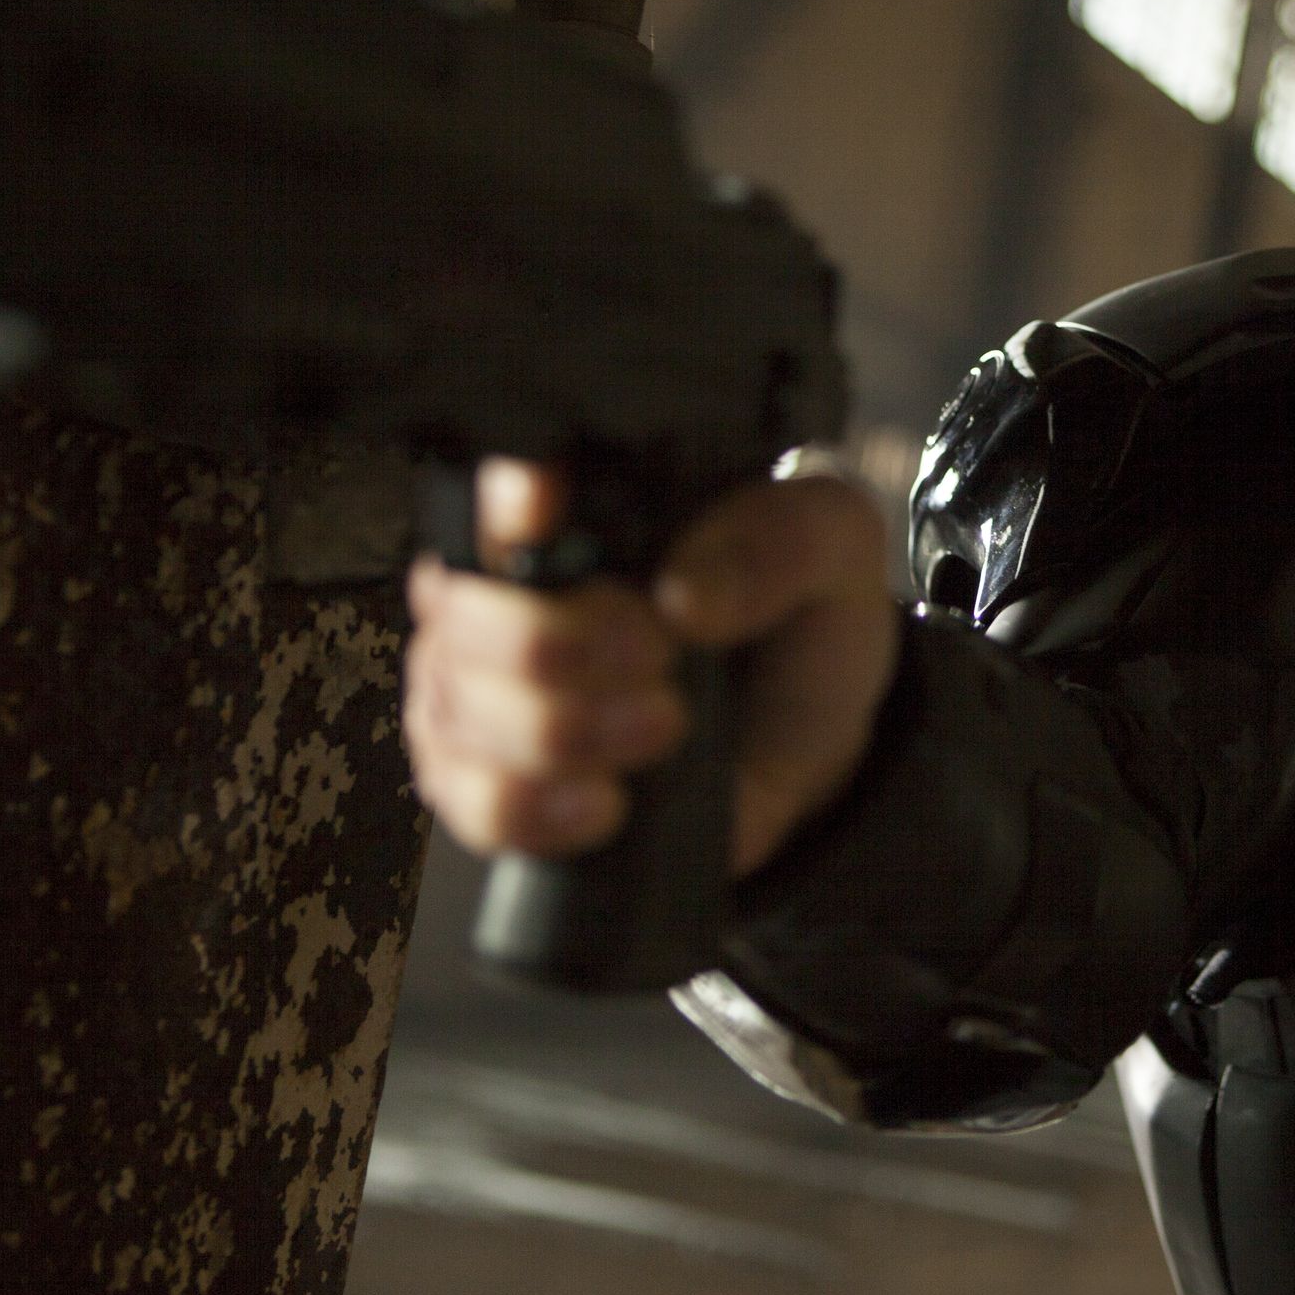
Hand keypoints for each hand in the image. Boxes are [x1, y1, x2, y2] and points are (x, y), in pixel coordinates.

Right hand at [403, 458, 899, 876]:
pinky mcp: (492, 781)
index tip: (542, 516)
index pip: (493, 486)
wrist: (809, 748)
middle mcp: (509, 590)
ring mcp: (486, 688)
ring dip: (564, 733)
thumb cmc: (798, 625)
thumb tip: (685, 594)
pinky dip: (539, 808)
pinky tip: (608, 803)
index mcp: (578, 506)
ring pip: (462, 711)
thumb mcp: (831, 549)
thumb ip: (776, 541)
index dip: (500, 503)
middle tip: (660, 658)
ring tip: (664, 728)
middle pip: (465, 614)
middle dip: (557, 647)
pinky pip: (472, 802)